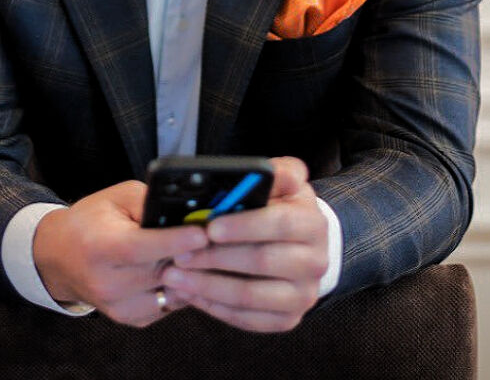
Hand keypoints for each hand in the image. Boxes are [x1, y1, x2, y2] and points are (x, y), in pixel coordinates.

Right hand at [34, 180, 207, 326]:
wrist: (61, 258)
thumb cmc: (92, 222)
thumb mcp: (117, 198)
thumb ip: (149, 203)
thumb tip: (186, 213)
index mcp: (99, 247)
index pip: (140, 249)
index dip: (174, 241)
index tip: (202, 233)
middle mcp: (106, 283)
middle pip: (161, 271)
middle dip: (191, 254)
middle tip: (211, 238)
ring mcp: (118, 307)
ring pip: (172, 291)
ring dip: (189, 273)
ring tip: (195, 252)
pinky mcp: (131, 319)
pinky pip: (170, 305)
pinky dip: (180, 288)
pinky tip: (179, 269)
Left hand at [160, 156, 327, 331]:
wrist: (302, 247)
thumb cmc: (282, 210)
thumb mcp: (285, 184)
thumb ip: (278, 172)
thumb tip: (265, 170)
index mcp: (313, 223)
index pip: (279, 223)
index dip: (243, 226)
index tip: (209, 228)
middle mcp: (315, 263)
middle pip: (261, 262)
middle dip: (215, 258)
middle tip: (179, 254)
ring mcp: (303, 295)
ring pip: (250, 296)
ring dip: (207, 286)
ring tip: (174, 276)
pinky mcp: (287, 319)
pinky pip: (247, 318)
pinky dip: (214, 307)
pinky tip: (190, 293)